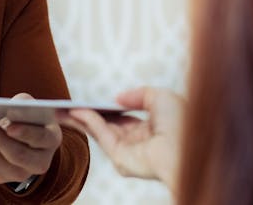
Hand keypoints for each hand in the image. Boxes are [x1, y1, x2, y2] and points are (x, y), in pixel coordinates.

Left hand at [0, 93, 62, 184]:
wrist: (27, 140)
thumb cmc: (28, 116)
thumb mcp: (30, 106)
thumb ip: (20, 104)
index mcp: (50, 140)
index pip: (40, 137)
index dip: (25, 132)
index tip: (10, 125)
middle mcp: (38, 162)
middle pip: (15, 154)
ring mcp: (18, 173)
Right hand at [58, 86, 183, 190]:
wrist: (189, 146)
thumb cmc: (183, 124)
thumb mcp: (161, 97)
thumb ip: (138, 94)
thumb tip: (117, 98)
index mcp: (150, 129)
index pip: (122, 118)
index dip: (105, 108)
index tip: (90, 101)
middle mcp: (138, 142)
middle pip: (106, 126)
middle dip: (87, 115)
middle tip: (67, 106)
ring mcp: (128, 151)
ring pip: (99, 131)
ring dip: (81, 118)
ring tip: (63, 107)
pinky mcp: (120, 158)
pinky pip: (101, 136)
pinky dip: (88, 121)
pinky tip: (78, 110)